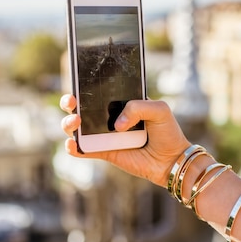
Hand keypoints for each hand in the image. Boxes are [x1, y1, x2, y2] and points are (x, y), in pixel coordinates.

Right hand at [59, 94, 190, 187]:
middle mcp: (108, 118)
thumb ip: (138, 107)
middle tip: (72, 101)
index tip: (79, 81)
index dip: (84, 85)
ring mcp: (104, 136)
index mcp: (120, 102)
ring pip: (76, 128)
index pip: (98, 91)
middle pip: (80, 107)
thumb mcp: (159, 110)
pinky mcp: (104, 152)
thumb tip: (116, 125)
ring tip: (75, 121)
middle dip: (69, 101)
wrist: (172, 160)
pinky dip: (73, 147)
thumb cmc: (167, 132)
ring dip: (68, 124)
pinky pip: (83, 150)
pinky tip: (73, 144)